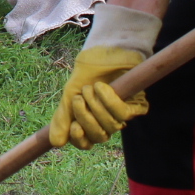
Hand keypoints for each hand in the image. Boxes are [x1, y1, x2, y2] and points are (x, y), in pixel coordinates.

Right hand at [47, 3, 160, 149]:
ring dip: (97, 105)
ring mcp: (123, 115)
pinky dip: (110, 100)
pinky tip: (103, 87)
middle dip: (86, 118)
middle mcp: (108, 122)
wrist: (103, 51)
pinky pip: (123, 114)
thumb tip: (56, 143)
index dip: (80, 139)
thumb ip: (63, 118)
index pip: (86, 143)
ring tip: (90, 87)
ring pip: (111, 125)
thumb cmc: (87, 73)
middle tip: (79, 99)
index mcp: (91, 122)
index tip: (74, 127)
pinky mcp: (137, 105)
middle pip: (99, 136)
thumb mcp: (69, 95)